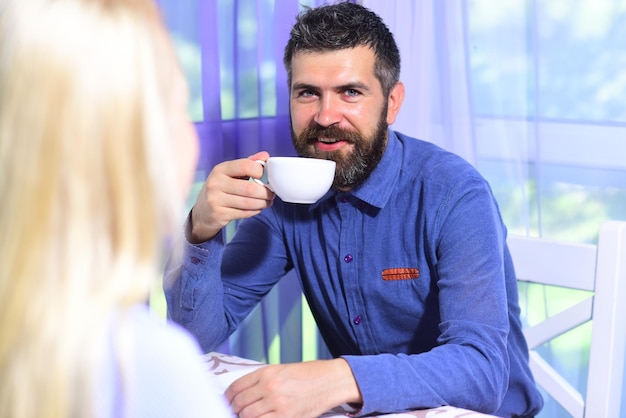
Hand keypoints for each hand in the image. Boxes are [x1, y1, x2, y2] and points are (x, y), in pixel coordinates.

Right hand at [188, 151, 274, 242]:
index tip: (267, 177)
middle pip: (249, 188)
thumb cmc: (220, 189)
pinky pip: (244, 213)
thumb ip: (248, 163)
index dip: (260, 171)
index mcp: (220, 169)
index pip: (245, 166)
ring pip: (248, 202)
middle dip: (265, 192)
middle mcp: (216, 183)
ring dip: (263, 203)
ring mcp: (215, 200)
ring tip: (267, 202)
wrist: (202, 212)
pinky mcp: (219, 214)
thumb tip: (265, 156)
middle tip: (271, 194)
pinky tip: (257, 208)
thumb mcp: (230, 173)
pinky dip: (255, 211)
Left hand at [225, 359, 361, 417]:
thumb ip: (262, 380)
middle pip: (240, 404)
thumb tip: (244, 393)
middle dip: (235, 409)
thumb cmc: (308, 374)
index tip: (229, 400)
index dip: (229, 396)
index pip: (236, 387)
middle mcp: (270, 387)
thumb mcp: (281, 370)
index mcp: (266, 373)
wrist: (330, 381)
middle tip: (237, 410)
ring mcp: (278, 404)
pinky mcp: (287, 417)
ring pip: (248, 416)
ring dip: (246, 417)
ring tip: (249, 415)